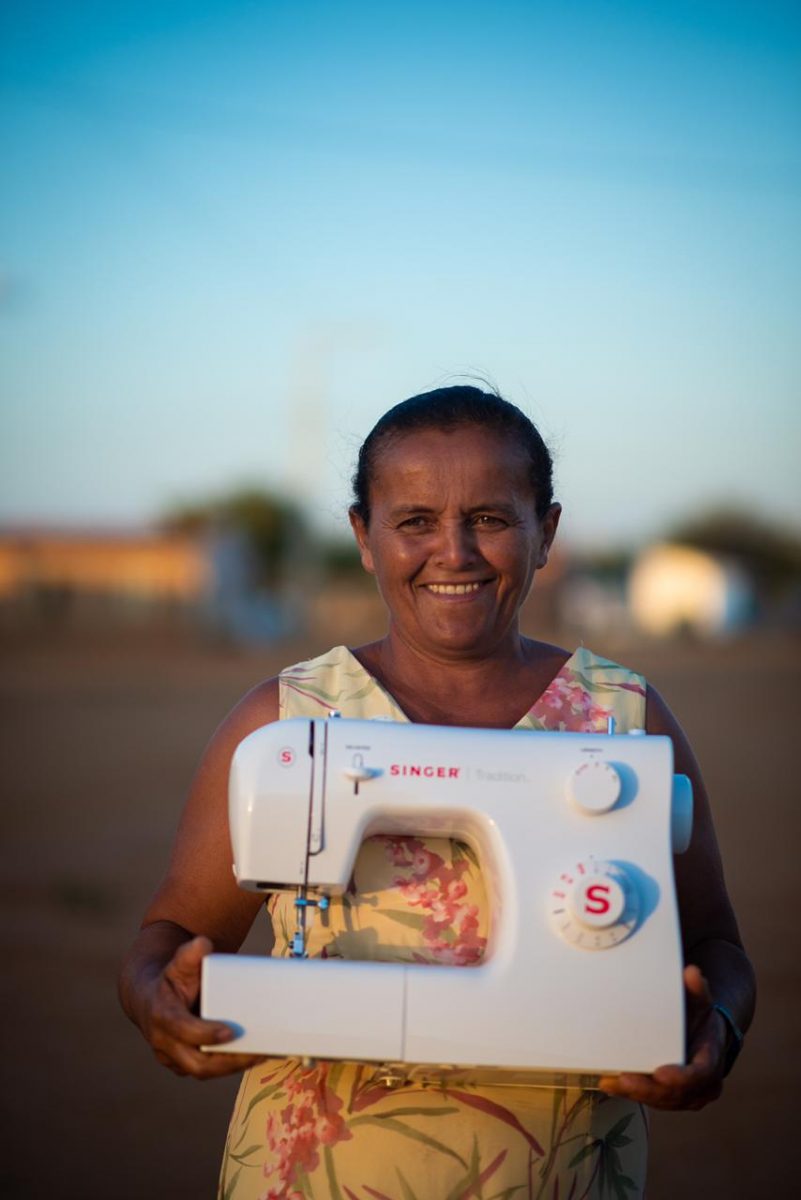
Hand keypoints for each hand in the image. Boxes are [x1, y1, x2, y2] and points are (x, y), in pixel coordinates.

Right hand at [140, 935, 264, 1079]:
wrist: (147, 998)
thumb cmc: (171, 978)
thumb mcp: (178, 963)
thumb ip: (189, 954)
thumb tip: (203, 943)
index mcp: (162, 1016)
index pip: (183, 1031)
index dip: (205, 1034)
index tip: (230, 1033)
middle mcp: (164, 1043)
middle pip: (196, 1063)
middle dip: (228, 1061)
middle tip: (258, 1052)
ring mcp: (172, 1057)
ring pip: (204, 1071)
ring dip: (234, 1066)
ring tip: (264, 1054)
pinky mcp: (182, 1064)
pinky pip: (207, 1070)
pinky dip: (230, 1066)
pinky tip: (255, 1057)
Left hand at [598, 965, 726, 1109]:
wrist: (704, 1038)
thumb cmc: (699, 1019)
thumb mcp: (700, 1002)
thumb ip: (696, 989)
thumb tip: (691, 972)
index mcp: (711, 1062)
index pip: (700, 1074)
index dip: (681, 1077)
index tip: (662, 1073)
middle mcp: (702, 1086)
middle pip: (675, 1094)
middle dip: (649, 1089)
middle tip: (624, 1080)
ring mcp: (686, 1096)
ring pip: (661, 1101)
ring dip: (636, 1094)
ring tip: (611, 1082)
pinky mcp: (670, 1099)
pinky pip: (651, 1101)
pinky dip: (631, 1094)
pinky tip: (610, 1084)